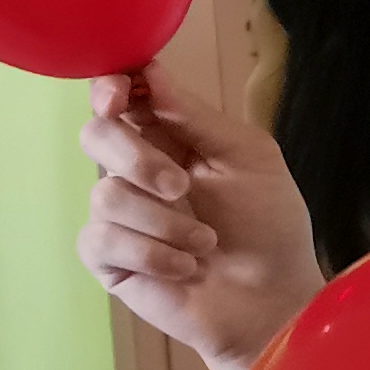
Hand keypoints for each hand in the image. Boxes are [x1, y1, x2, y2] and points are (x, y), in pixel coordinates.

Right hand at [78, 72, 326, 369]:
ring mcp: (120, 216)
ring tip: (206, 243)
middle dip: (136, 158)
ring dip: (165, 221)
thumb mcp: (248, 158)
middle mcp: (136, 171)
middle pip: (96, 135)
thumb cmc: (269, 226)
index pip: (121, 99)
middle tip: (181, 185)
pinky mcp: (109, 258)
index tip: (120, 93)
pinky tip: (186, 268)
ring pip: (105, 194)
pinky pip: (101, 239)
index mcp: (169, 138)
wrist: (273, 300)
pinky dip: (153, 254)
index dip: (111, 89)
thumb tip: (150, 69)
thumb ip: (196, 116)